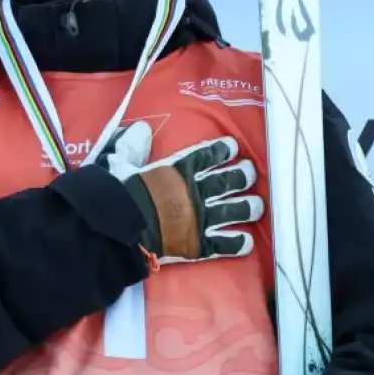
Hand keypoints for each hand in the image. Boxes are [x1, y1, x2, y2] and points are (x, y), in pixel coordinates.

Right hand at [101, 124, 262, 263]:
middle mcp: (194, 193)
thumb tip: (142, 129)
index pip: (205, 156)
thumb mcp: (118, 161)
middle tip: (250, 173)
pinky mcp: (197, 245)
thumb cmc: (116, 193)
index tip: (233, 147)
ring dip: (248, 207)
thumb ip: (131, 145)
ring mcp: (199, 219)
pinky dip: (237, 243)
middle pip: (226, 181)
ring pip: (233, 210)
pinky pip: (223, 244)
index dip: (221, 151)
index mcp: (177, 171)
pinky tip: (247, 242)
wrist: (118, 228)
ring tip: (258, 206)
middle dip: (242, 176)